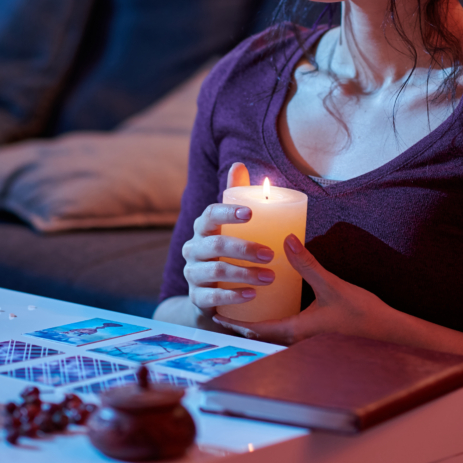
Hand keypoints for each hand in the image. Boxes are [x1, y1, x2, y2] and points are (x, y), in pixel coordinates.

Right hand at [182, 162, 275, 319]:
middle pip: (214, 245)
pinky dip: (232, 296)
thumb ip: (237, 195)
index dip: (228, 212)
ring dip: (244, 274)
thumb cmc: (226, 251)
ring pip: (215, 273)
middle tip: (270, 254)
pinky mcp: (196, 299)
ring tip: (270, 277)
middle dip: (244, 248)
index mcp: (203, 228)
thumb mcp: (232, 225)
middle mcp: (193, 249)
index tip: (251, 213)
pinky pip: (211, 299)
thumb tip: (238, 163)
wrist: (210, 294)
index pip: (210, 215)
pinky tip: (252, 295)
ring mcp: (192, 275)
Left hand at [213, 233, 395, 344]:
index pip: (255, 331)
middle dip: (242, 323)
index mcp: (296, 332)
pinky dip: (278, 321)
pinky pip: (290, 332)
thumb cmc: (363, 317)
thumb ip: (308, 264)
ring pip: (275, 335)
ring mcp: (309, 343)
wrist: (391, 337)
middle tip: (225, 306)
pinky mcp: (320, 338)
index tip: (216, 311)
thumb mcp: (333, 287)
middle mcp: (298, 342)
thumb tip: (287, 239)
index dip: (234, 322)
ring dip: (260, 322)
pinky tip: (282, 306)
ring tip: (248, 305)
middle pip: (261, 335)